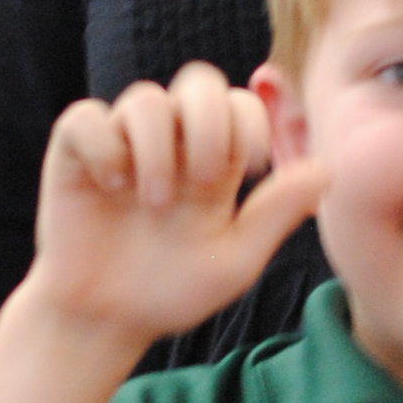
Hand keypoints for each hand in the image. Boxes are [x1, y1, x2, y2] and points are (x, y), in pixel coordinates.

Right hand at [34, 65, 324, 348]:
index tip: (256, 167)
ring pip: (145, 98)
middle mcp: (170, 143)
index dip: (254, 123)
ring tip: (153, 202)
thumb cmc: (171, 292)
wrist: (106, 322)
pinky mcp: (75, 152)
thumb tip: (328, 169)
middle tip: (206, 179)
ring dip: (157, 148)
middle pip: (198, 81)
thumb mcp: (234, 260)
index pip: (241, 105)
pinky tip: (111, 186)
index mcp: (214, 160)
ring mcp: (122, 143)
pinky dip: (103, 146)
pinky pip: (87, 118)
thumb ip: (276, 213)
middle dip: (210, 123)